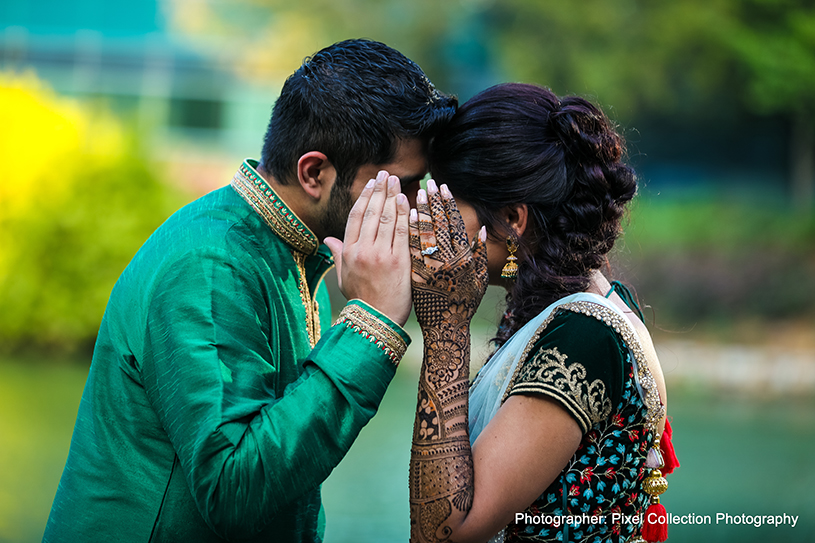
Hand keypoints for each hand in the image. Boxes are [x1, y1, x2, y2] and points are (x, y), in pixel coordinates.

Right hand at [324, 170, 411, 325]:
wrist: (376, 321)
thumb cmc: (361, 301)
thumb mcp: (343, 277)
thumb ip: (337, 254)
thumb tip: (327, 239)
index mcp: (348, 252)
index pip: (356, 217)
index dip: (364, 197)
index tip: (371, 184)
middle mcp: (363, 250)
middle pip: (372, 213)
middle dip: (379, 190)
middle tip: (386, 174)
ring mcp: (381, 255)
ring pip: (387, 218)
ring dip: (392, 197)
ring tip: (397, 182)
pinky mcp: (399, 261)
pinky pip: (403, 232)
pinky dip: (405, 215)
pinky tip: (408, 201)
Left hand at [409, 180, 487, 328]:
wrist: (446, 329)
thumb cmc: (464, 304)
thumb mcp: (479, 280)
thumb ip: (480, 254)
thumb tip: (482, 229)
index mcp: (464, 259)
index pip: (455, 225)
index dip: (447, 205)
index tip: (442, 188)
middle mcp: (447, 261)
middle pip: (437, 225)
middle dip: (430, 203)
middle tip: (425, 184)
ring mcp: (429, 268)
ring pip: (422, 235)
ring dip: (417, 213)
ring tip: (413, 194)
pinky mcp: (415, 276)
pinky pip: (409, 250)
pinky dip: (405, 233)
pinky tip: (401, 218)